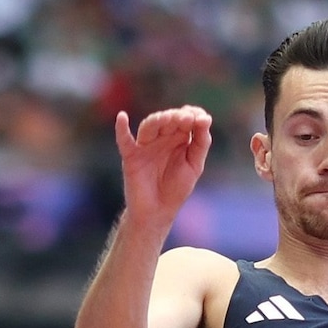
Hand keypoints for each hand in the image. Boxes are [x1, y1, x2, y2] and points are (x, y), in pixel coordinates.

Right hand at [115, 106, 212, 223]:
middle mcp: (161, 137)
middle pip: (168, 119)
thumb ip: (201, 143)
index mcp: (178, 138)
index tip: (202, 119)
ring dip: (158, 120)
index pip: (185, 118)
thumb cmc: (176, 189)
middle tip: (187, 119)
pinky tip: (122, 117)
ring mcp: (145, 145)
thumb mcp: (194, 165)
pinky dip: (121, 129)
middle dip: (177, 117)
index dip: (193, 114)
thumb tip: (206, 118)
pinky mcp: (131, 156)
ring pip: (149, 126)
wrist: (158, 212)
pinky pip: (124, 140)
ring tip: (169, 118)